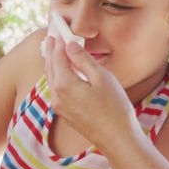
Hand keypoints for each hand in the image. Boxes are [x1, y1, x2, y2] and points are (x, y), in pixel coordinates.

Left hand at [43, 36, 142, 151]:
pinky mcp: (65, 113)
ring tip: (54, 52)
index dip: (58, 41)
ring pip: (51, 79)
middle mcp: (57, 95)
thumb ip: (83, 60)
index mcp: (64, 83)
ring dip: (52, 64)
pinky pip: (56, 89)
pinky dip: (56, 76)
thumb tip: (69, 46)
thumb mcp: (102, 77)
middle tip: (51, 37)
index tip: (58, 30)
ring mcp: (60, 106)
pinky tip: (62, 73)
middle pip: (50, 67)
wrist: (117, 139)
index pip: (58, 56)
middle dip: (51, 51)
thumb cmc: (114, 108)